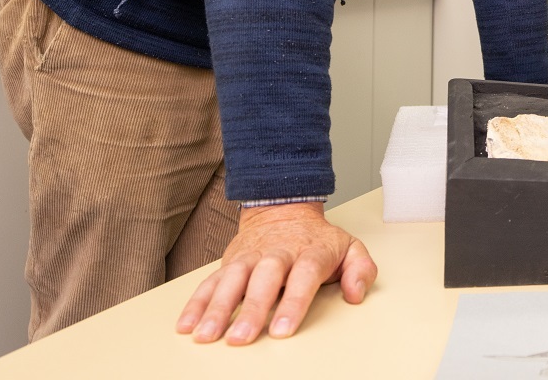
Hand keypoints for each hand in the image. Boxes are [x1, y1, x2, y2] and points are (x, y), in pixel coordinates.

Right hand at [176, 201, 376, 344]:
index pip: (302, 277)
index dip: (292, 303)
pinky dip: (196, 303)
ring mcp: (250, 257)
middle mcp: (276, 254)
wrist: (284, 208)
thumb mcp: (350, 247)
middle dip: (250, 309)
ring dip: (217, 308)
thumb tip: (356, 293)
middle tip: (241, 338)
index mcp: (309, 252)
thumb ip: (361, 270)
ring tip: (207, 335)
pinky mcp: (229, 262)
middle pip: (262, 279)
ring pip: (231, 280)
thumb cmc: (317, 239)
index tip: (283, 329)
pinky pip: (210, 281)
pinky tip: (187, 325)